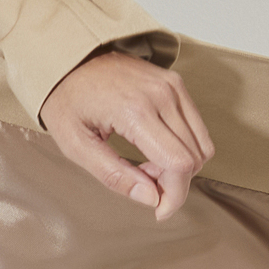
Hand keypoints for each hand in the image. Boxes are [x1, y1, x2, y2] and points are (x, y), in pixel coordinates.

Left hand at [39, 51, 214, 221]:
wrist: (69, 58)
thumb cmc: (67, 100)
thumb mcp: (76, 146)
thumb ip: (114, 175)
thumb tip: (150, 199)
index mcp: (135, 112)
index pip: (179, 165)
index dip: (174, 196)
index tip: (158, 211)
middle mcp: (161, 95)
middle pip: (194, 158)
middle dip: (173, 183)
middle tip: (142, 182)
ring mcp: (172, 86)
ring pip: (201, 145)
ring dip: (179, 166)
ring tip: (146, 165)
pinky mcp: (176, 83)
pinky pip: (196, 127)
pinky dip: (183, 147)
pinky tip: (154, 148)